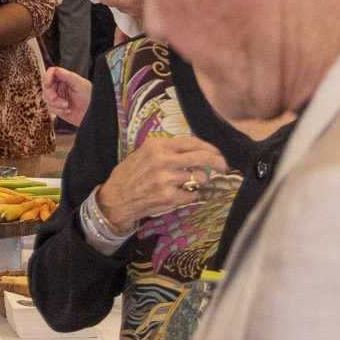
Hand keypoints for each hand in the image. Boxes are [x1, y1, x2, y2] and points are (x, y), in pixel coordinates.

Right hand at [41, 67, 92, 126]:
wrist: (92, 114)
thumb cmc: (91, 98)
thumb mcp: (80, 84)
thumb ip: (68, 76)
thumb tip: (56, 70)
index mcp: (66, 78)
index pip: (52, 72)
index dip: (47, 77)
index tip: (47, 84)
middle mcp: (61, 87)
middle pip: (46, 86)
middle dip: (50, 93)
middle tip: (55, 97)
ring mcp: (58, 97)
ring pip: (46, 98)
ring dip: (55, 103)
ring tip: (66, 105)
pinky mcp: (57, 108)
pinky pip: (50, 108)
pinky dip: (58, 110)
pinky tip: (67, 110)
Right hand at [95, 131, 228, 228]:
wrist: (116, 197)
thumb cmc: (131, 174)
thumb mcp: (144, 153)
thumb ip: (167, 150)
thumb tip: (195, 151)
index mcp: (156, 146)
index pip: (191, 142)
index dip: (208, 147)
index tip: (216, 152)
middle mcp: (162, 160)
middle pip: (201, 157)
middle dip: (217, 161)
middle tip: (223, 166)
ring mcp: (166, 179)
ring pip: (199, 177)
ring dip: (201, 180)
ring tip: (193, 182)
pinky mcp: (169, 197)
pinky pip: (193, 194)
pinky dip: (192, 194)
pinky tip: (183, 193)